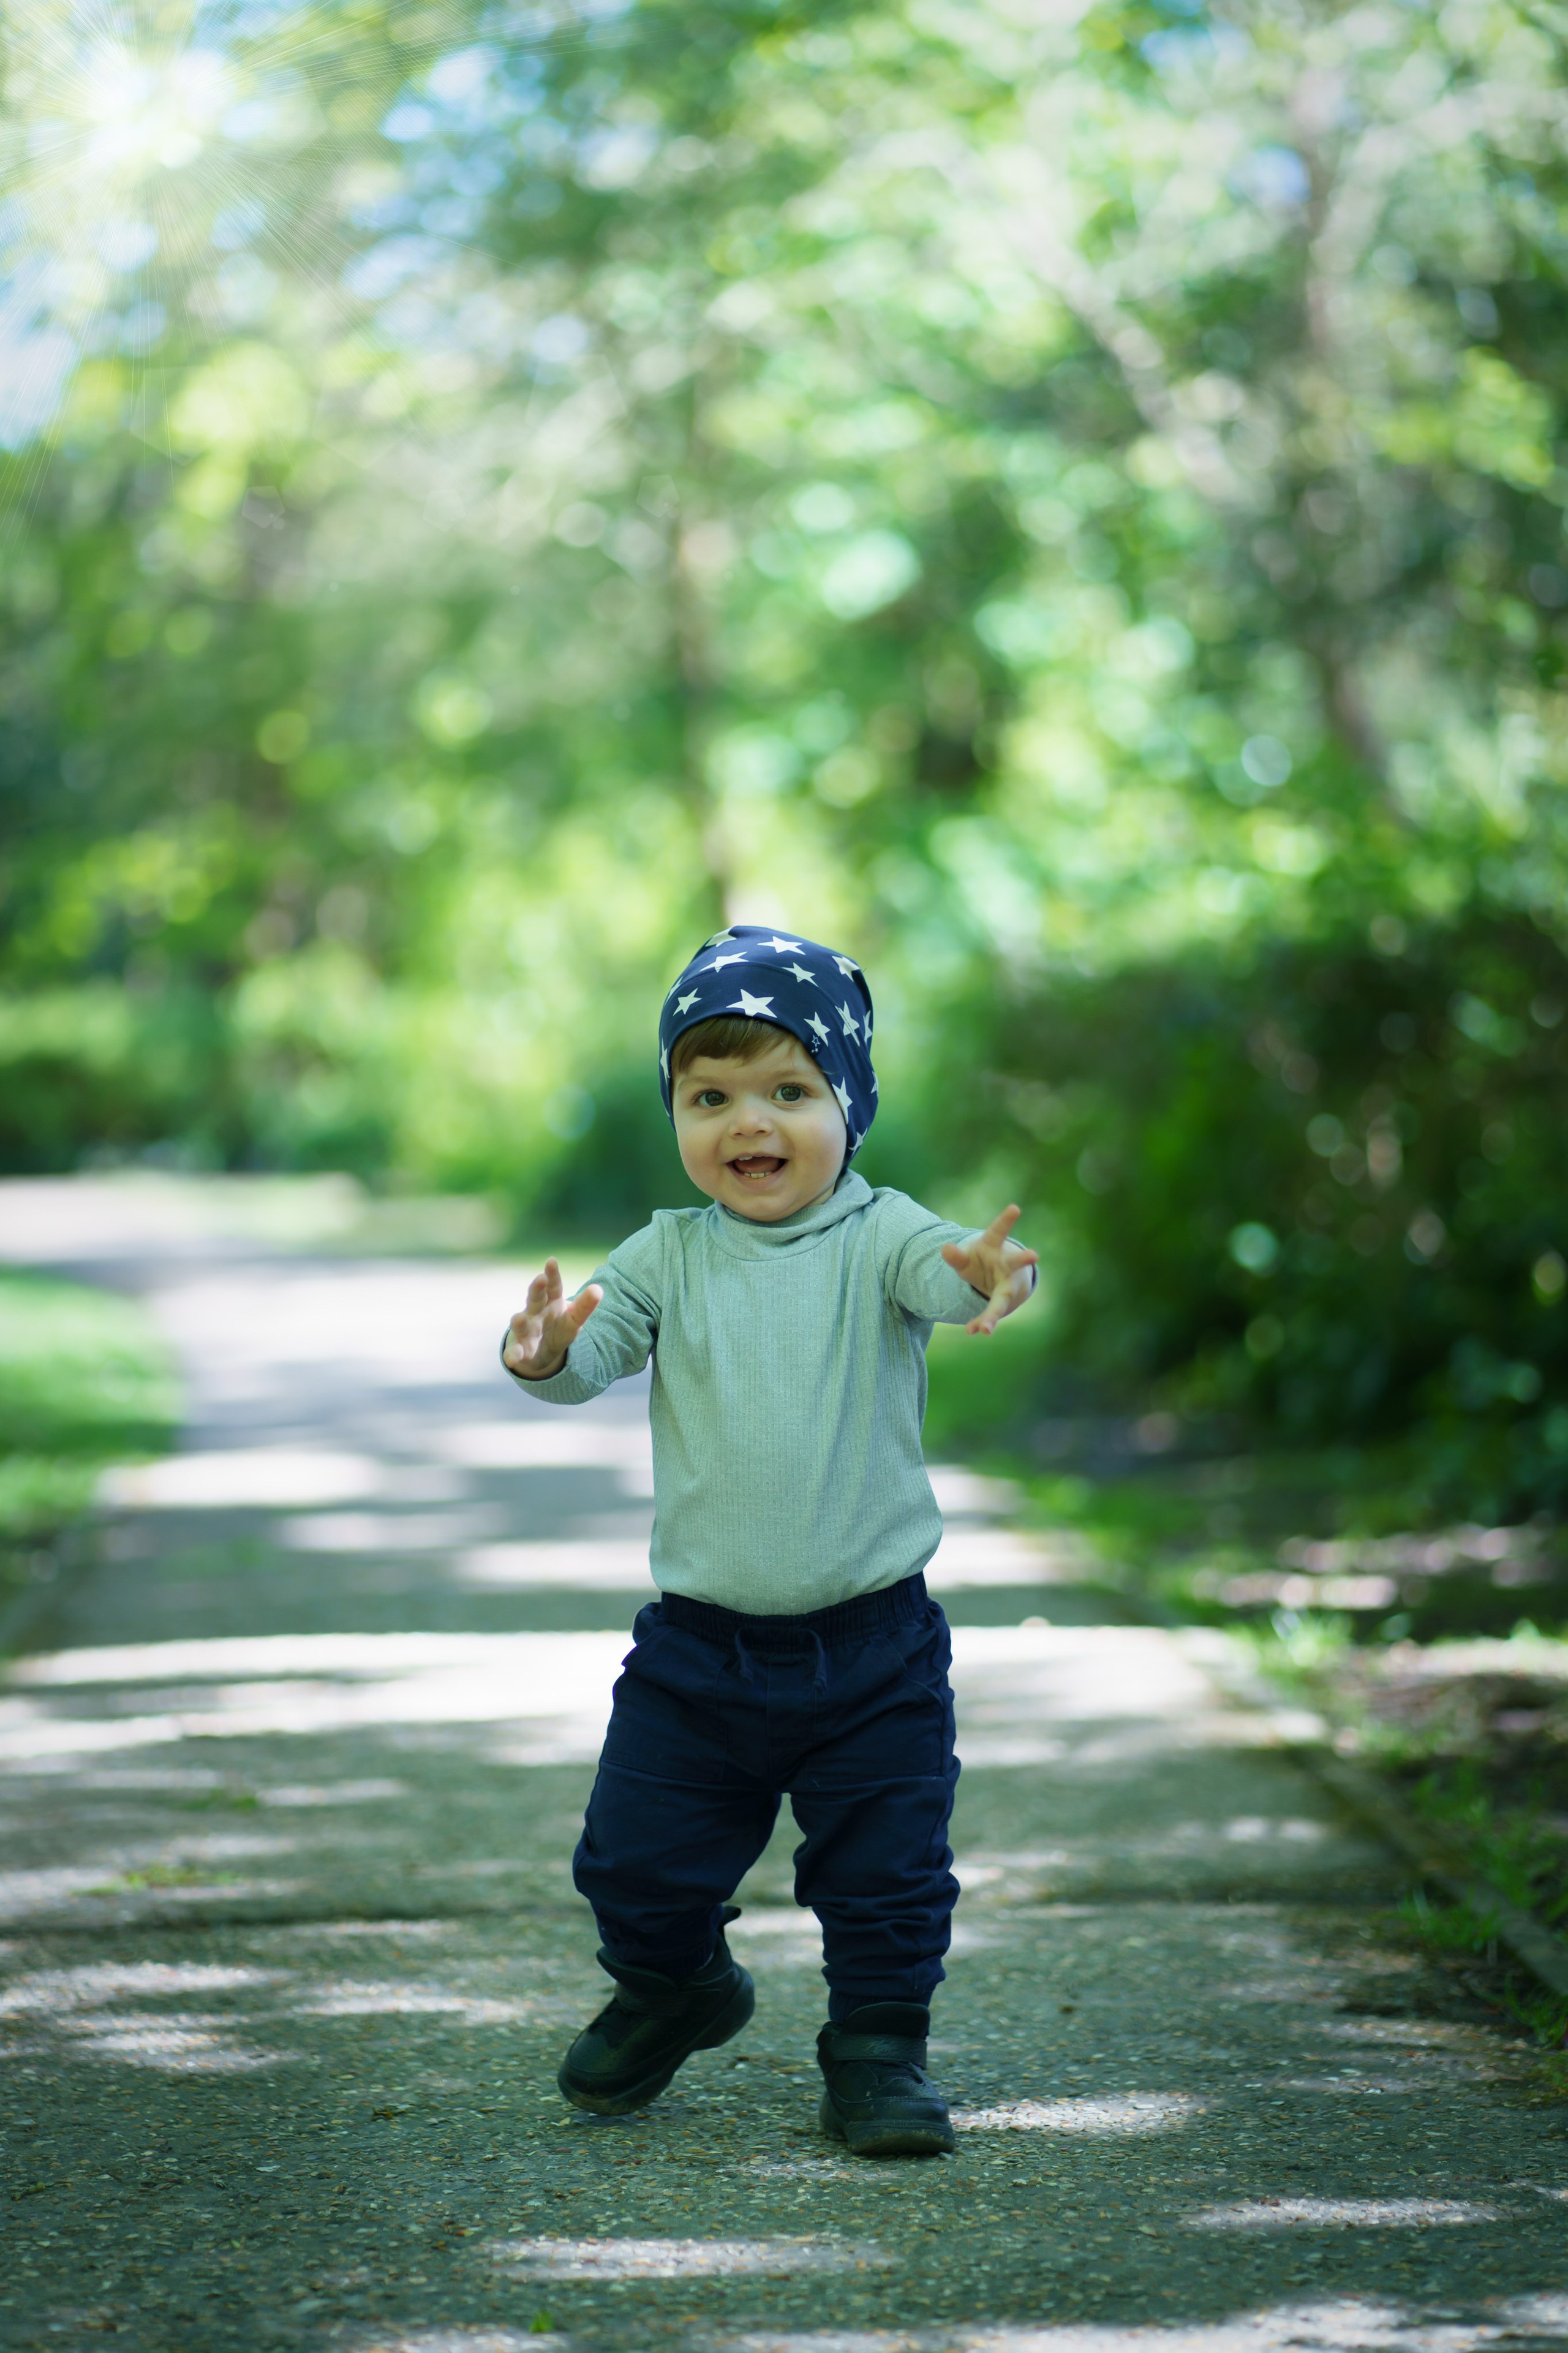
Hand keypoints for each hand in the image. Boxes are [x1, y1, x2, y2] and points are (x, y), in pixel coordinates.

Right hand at [503, 1260, 601, 1379]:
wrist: (540, 1351)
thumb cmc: (557, 1328)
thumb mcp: (574, 1319)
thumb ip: (584, 1306)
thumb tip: (598, 1289)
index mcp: (551, 1302)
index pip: (553, 1287)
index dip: (553, 1275)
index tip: (552, 1261)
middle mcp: (535, 1313)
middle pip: (535, 1299)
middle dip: (537, 1290)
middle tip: (540, 1279)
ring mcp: (524, 1331)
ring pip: (521, 1324)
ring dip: (520, 1322)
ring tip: (520, 1319)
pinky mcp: (518, 1350)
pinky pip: (514, 1352)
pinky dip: (512, 1355)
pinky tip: (513, 1359)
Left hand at [941, 1205, 1038, 1337]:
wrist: (1002, 1281)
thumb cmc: (983, 1262)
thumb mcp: (967, 1258)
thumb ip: (956, 1256)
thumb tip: (944, 1249)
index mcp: (995, 1246)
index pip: (1000, 1230)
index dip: (1006, 1219)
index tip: (1015, 1208)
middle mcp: (1007, 1265)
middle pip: (1015, 1261)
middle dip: (1024, 1258)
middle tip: (1033, 1255)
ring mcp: (1007, 1285)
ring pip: (1002, 1298)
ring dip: (994, 1313)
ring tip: (986, 1329)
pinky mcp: (1003, 1302)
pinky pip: (991, 1312)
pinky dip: (981, 1321)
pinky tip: (971, 1330)